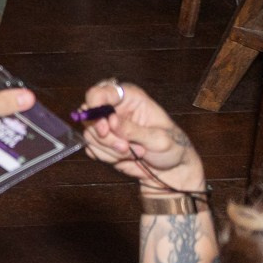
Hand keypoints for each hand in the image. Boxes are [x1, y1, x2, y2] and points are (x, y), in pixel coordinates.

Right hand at [79, 80, 203, 191]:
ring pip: (90, 135)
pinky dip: (107, 157)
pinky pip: (91, 149)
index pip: (100, 92)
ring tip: (135, 153)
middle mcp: (114, 109)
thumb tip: (111, 120)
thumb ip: (133, 130)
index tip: (103, 126)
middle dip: (106, 135)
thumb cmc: (173, 147)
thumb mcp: (158, 138)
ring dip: (111, 149)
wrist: (172, 170)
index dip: (95, 105)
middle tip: (124, 146)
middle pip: (90, 116)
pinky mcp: (102, 143)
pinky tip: (126, 157)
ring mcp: (106, 127)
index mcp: (129, 98)